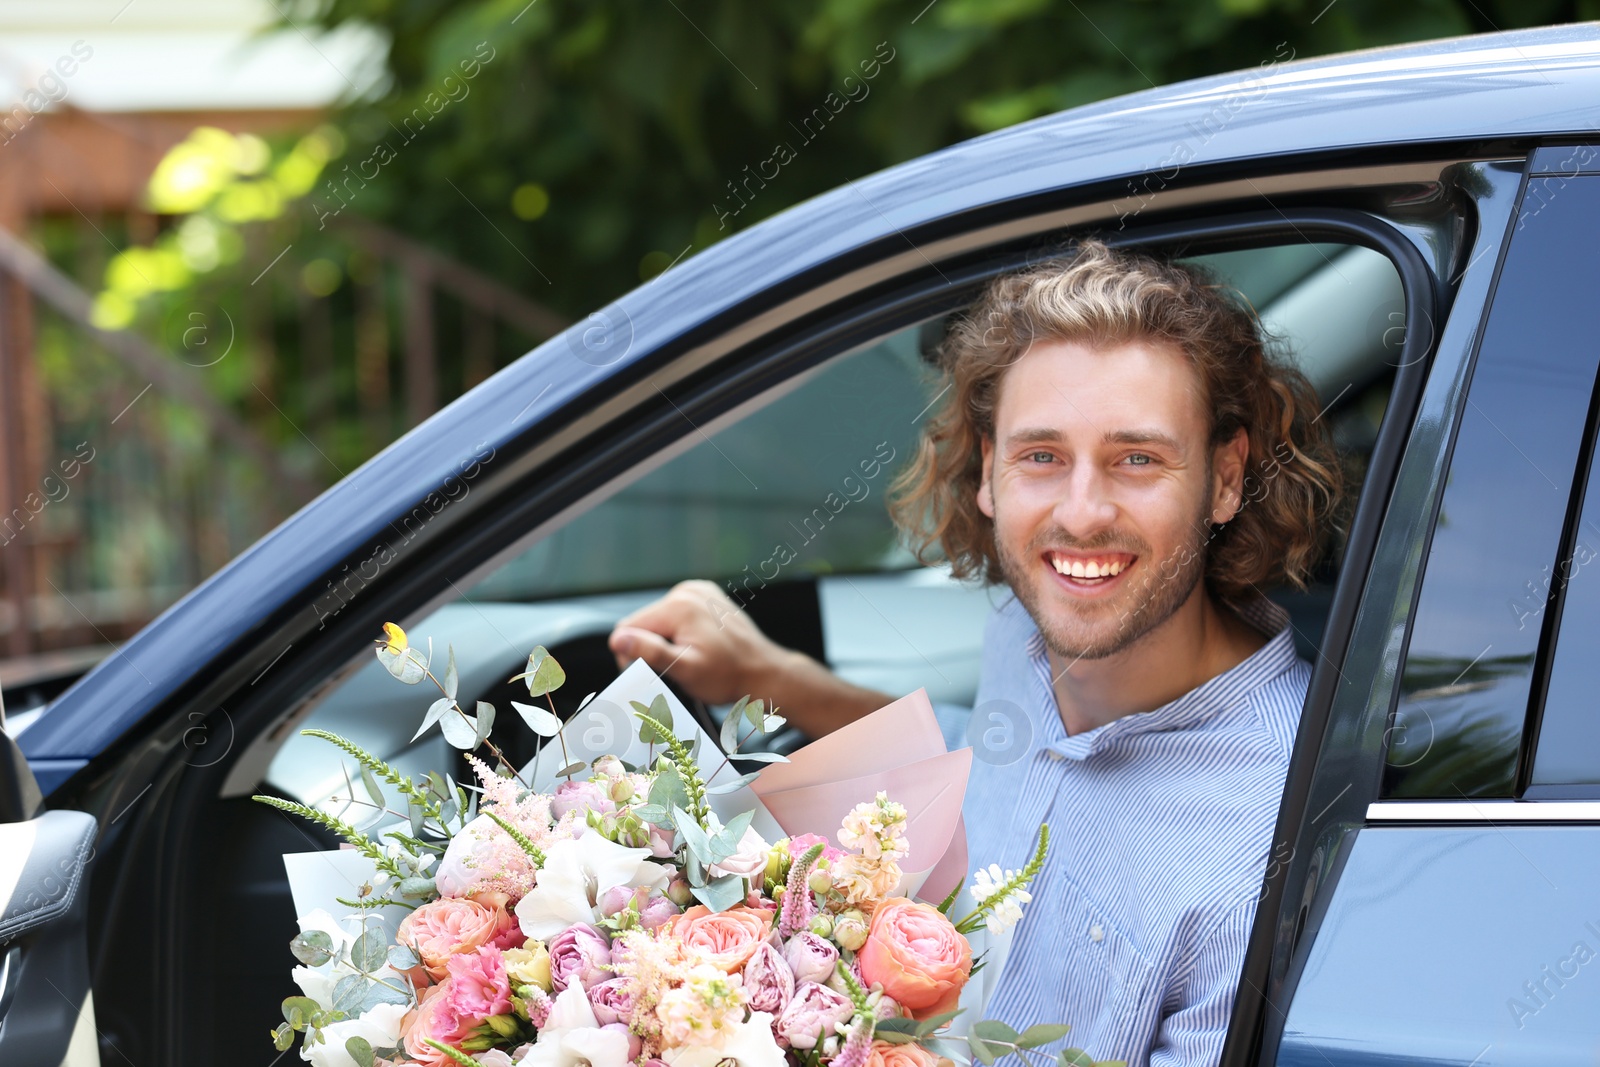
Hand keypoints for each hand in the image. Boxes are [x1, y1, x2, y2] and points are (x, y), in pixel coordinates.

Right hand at [607, 580, 892, 735]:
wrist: (765, 673)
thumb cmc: (728, 677)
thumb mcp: (685, 669)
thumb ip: (650, 651)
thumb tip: (617, 639)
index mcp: (679, 605)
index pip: (628, 627)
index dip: (632, 654)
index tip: (652, 674)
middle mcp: (688, 591)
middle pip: (644, 622)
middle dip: (650, 647)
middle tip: (673, 670)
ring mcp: (699, 591)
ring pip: (659, 620)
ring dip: (665, 641)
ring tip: (688, 659)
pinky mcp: (707, 597)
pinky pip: (677, 615)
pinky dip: (679, 632)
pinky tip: (696, 647)